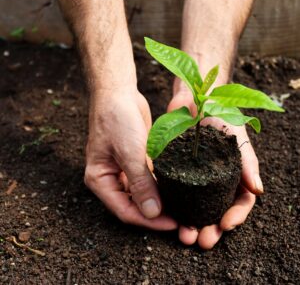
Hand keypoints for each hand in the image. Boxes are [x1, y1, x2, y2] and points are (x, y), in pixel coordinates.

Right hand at [84, 89, 176, 230]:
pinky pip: (149, 180)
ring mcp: (123, 170)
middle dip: (156, 214)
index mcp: (100, 180)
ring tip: (181, 208)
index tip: (172, 223)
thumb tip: (152, 212)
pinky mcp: (136, 161)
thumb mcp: (129, 152)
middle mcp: (111, 178)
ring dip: (160, 201)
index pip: (124, 210)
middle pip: (134, 205)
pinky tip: (177, 190)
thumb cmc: (116, 119)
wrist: (118, 93)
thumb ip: (140, 183)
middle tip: (180, 219)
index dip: (148, 220)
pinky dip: (161, 186)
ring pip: (143, 194)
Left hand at [168, 80, 262, 248]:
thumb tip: (258, 190)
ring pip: (194, 207)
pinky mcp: (176, 171)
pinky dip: (174, 207)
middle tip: (202, 241)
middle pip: (215, 210)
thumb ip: (247, 162)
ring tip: (185, 236)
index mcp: (233, 174)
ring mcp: (194, 176)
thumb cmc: (221, 115)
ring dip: (191, 224)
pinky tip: (169, 216)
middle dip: (210, 228)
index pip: (239, 202)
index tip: (225, 225)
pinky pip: (176, 193)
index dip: (235, 216)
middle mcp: (214, 179)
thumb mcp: (237, 137)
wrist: (195, 99)